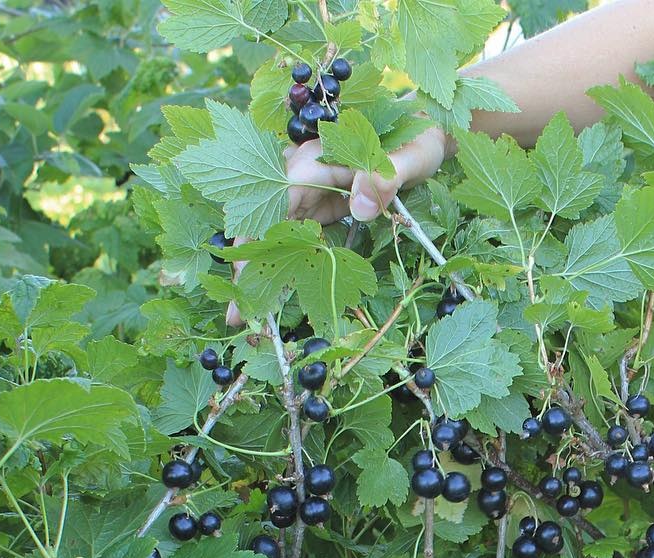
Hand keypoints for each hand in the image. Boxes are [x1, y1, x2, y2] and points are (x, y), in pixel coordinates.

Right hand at [226, 124, 448, 325]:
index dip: (258, 234)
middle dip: (245, 264)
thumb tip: (361, 206)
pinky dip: (280, 267)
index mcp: (318, 157)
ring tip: (244, 317)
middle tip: (233, 313)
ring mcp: (306, 193)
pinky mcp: (316, 208)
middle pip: (261, 219)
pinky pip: (291, 239)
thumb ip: (386, 176)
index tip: (247, 271)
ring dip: (257, 273)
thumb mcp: (410, 157)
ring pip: (271, 234)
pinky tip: (271, 298)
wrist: (420, 143)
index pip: (278, 197)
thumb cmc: (415, 144)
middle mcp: (302, 174)